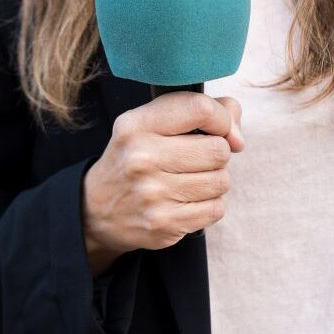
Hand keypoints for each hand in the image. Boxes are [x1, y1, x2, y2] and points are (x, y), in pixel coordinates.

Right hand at [82, 91, 243, 275]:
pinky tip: (188, 200)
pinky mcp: (164, 224)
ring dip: (214, 180)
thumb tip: (237, 137)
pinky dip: (210, 204)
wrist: (97, 209)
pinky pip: (216, 209)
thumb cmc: (136, 157)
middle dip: (217, 152)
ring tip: (190, 179)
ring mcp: (152, 194)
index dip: (221, 118)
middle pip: (218, 149)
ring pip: (221, 181)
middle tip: (197, 158)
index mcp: (137, 125)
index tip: (218, 127)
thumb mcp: (151, 123)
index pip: (200, 109)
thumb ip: (199, 112)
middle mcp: (142, 158)